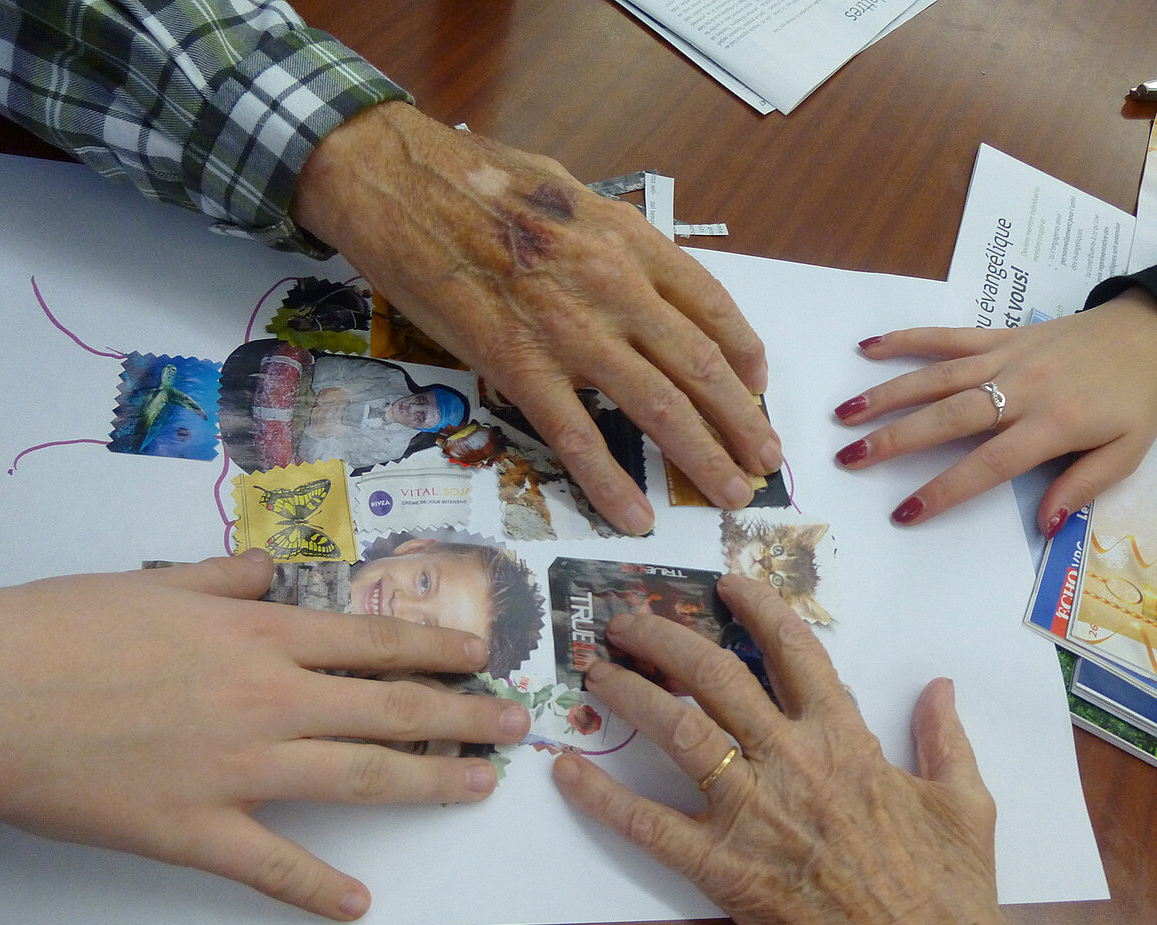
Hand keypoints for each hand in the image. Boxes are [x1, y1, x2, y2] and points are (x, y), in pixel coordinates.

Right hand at [0, 551, 529, 919]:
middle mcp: (268, 697)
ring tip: (480, 788)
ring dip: (429, 783)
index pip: (374, 642)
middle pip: (390, 707)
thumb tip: (270, 569)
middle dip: (464, 715)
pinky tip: (359, 904)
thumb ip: (225, 575)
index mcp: (259, 632)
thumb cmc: (63, 627)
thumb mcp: (155, 581)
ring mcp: (238, 767)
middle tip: (516, 724)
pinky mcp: (195, 829)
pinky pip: (271, 864)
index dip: (437, 649)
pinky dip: (316, 887)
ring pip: (359, 776)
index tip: (482, 657)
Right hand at [292, 102, 781, 534]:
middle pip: (699, 365)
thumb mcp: (566, 190)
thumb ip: (610, 237)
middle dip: (742, 421)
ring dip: (702, 457)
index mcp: (627, 236)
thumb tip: (642, 274)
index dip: (744, 353)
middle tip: (765, 460)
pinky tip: (636, 516)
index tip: (758, 386)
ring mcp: (567, 328)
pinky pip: (576, 436)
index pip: (711, 304)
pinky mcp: (515, 364)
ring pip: (656, 406)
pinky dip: (611, 482)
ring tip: (732, 492)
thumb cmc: (471, 176)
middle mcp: (612, 283)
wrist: (391, 177)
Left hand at [553, 575, 1029, 924]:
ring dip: (632, 693)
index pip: (796, 652)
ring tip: (597, 672)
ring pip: (679, 731)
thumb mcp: (966, 806)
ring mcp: (755, 815)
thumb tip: (940, 687)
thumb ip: (946, 739)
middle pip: (718, 675)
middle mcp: (794, 763)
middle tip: (628, 619)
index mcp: (849, 742)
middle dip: (666, 637)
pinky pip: (651, 827)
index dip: (759, 609)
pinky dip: (603, 798)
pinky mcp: (725, 871)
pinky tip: (567, 772)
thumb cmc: (951, 898)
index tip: (727, 585)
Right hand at [832, 288, 1156, 535]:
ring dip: (887, 394)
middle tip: (849, 458)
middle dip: (894, 439)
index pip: (988, 464)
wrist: (1154, 330)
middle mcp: (1022, 388)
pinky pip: (949, 337)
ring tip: (845, 414)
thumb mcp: (1127, 452)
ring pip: (937, 376)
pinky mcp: (1001, 334)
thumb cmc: (1140, 398)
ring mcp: (1007, 357)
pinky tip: (868, 347)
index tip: (904, 511)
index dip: (944, 489)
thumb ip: (1082, 487)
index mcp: (1053, 424)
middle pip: (948, 417)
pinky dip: (908, 339)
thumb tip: (1044, 525)